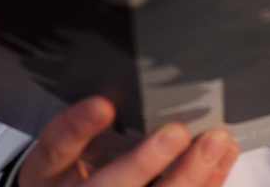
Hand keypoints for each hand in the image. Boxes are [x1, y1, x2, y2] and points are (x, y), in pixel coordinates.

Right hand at [21, 96, 237, 186]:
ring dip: (188, 177)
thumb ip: (84, 124)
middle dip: (142, 164)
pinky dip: (206, 184)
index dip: (78, 127)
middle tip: (176, 132)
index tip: (104, 105)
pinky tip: (221, 160)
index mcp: (49, 172)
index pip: (57, 147)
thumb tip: (120, 92)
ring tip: (216, 143)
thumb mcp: (62, 148)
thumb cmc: (69, 171)